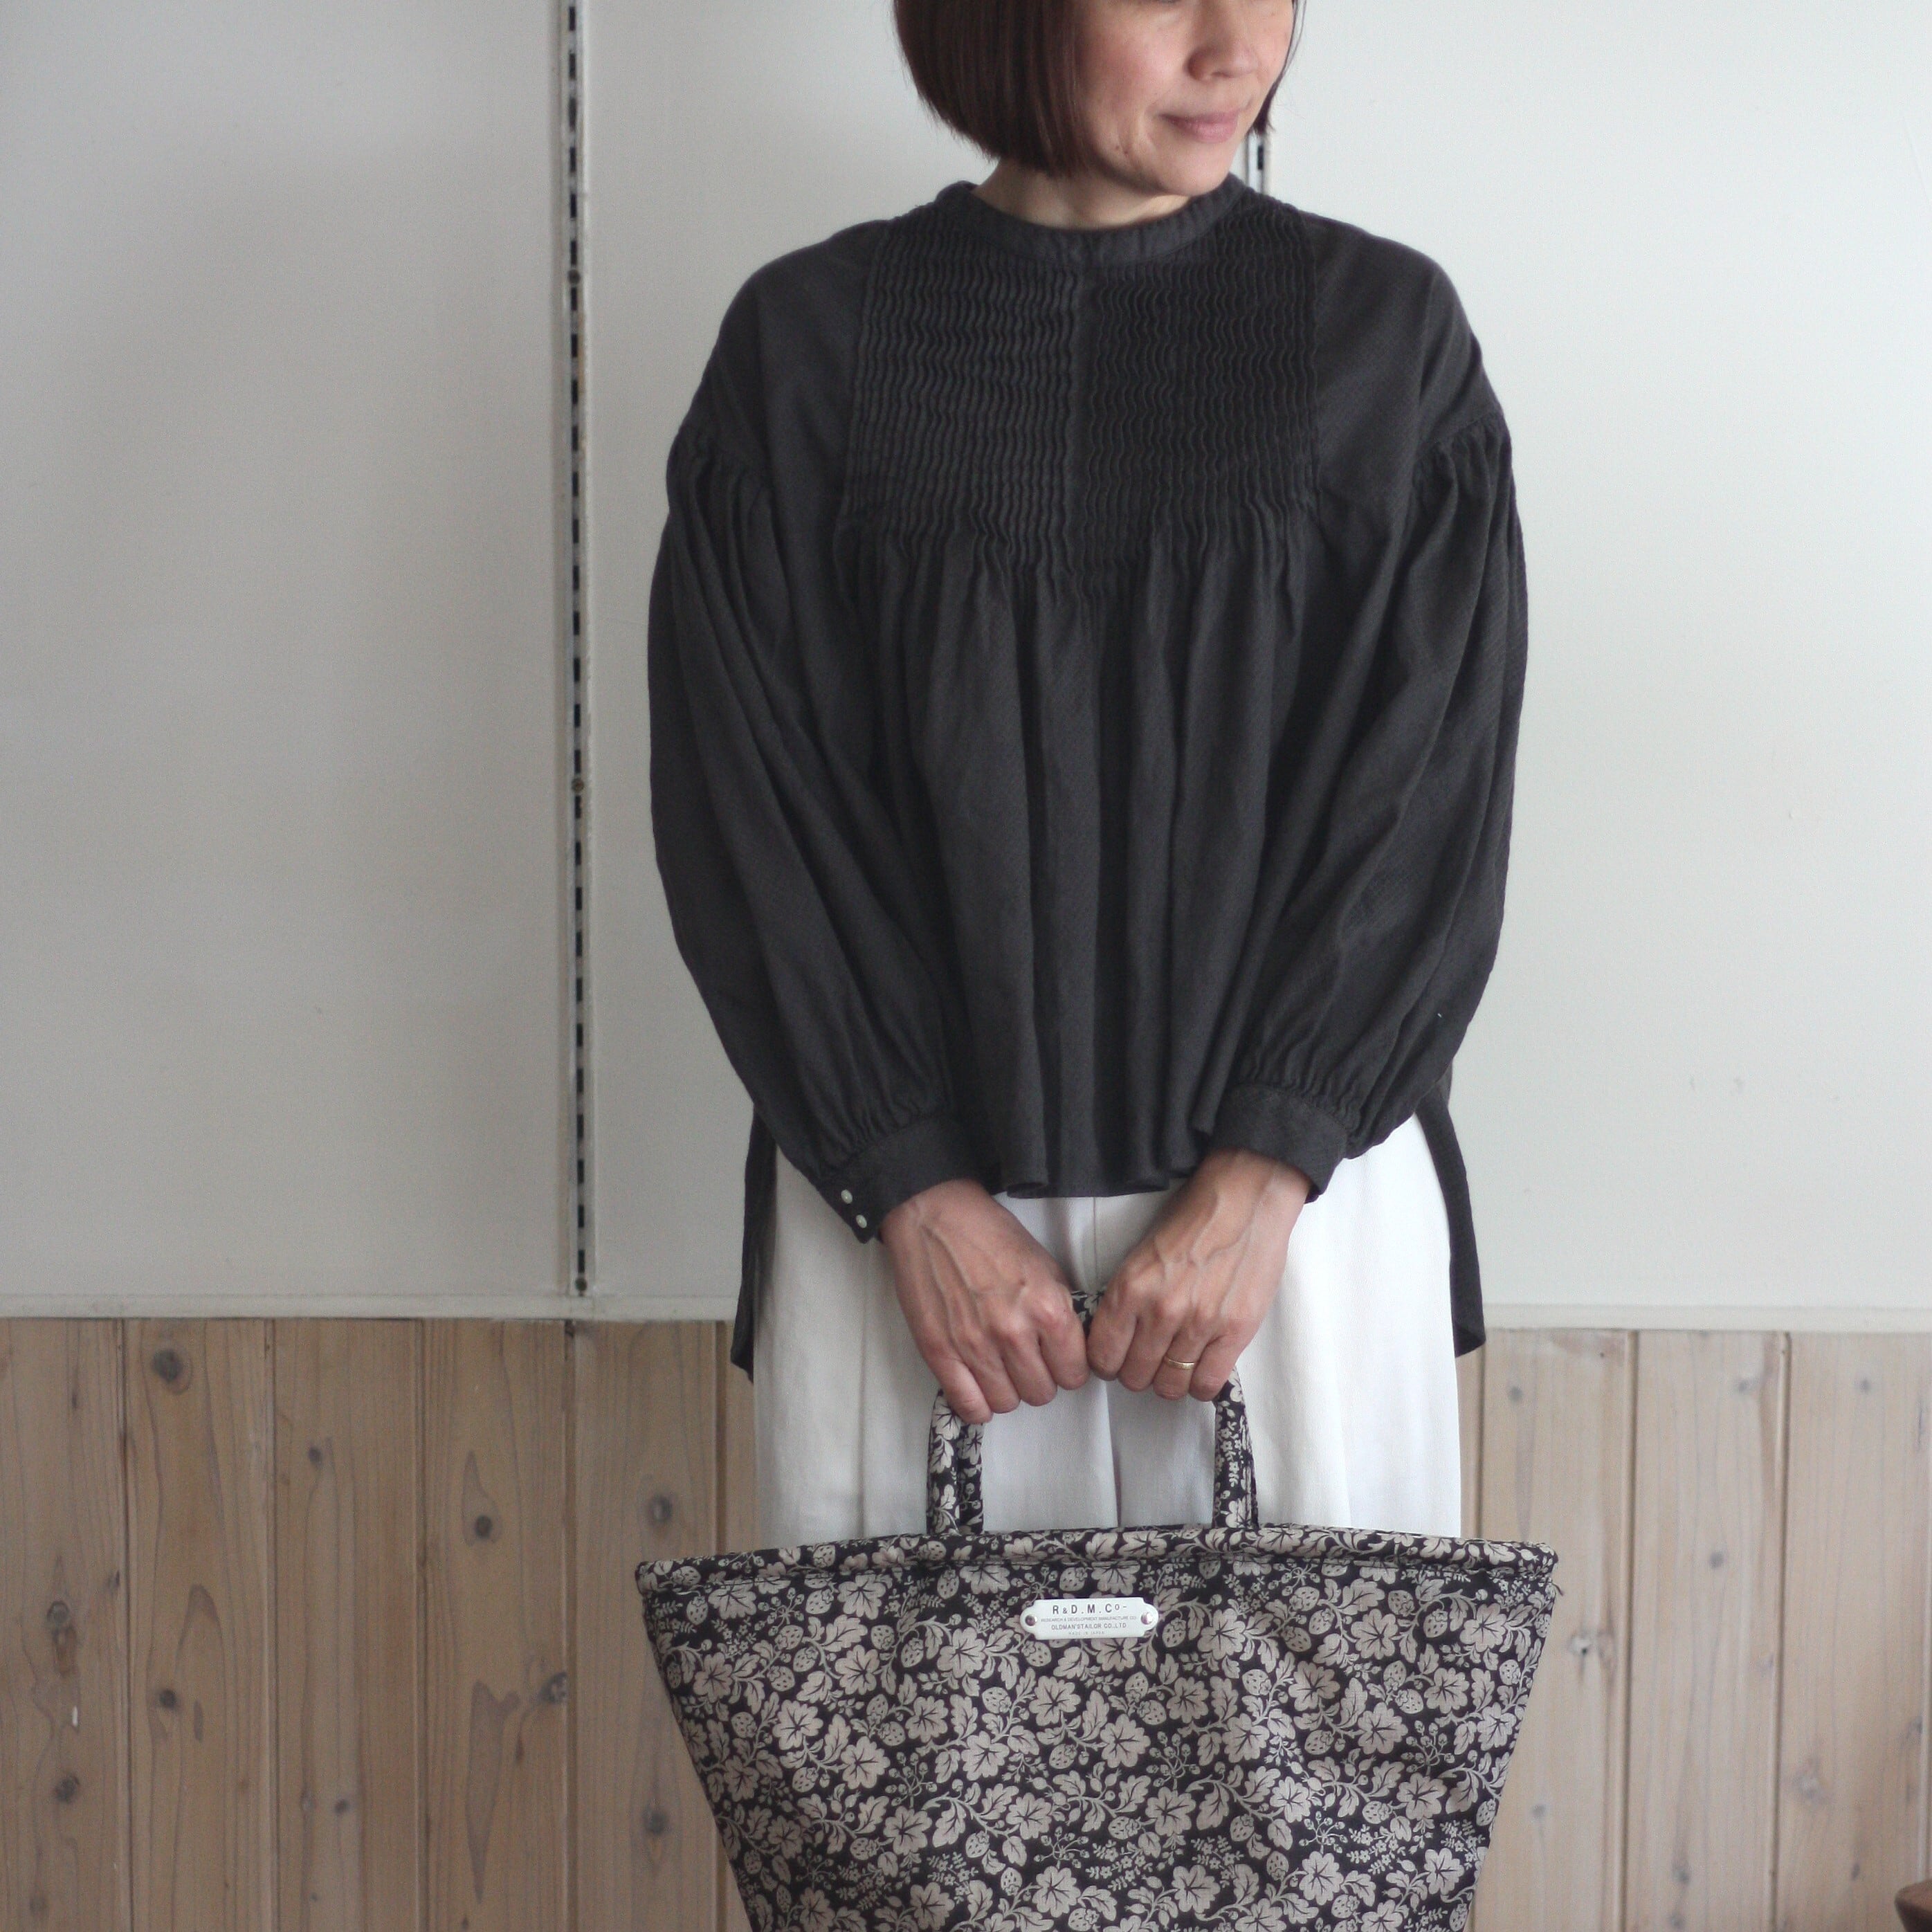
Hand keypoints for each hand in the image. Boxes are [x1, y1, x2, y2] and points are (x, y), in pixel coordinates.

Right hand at [879, 1179, 1090, 1425]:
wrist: (935, 1215)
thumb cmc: (989, 1234)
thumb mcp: (1045, 1265)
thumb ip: (1059, 1310)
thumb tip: (1070, 1348)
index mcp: (1047, 1308)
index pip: (1074, 1373)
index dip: (1068, 1366)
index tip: (1058, 1359)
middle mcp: (1013, 1332)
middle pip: (1041, 1393)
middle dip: (1040, 1378)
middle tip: (1028, 1360)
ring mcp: (974, 1345)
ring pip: (1008, 1403)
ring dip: (1008, 1389)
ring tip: (1002, 1367)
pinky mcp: (939, 1352)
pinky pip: (969, 1405)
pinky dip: (978, 1403)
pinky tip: (979, 1384)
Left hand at [1085, 1149, 1310, 1402]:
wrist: (1244, 1199)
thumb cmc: (1193, 1219)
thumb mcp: (1140, 1254)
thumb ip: (1127, 1297)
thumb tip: (1116, 1335)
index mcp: (1130, 1288)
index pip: (1102, 1355)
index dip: (1107, 1362)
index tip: (1117, 1357)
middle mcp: (1160, 1311)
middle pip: (1134, 1376)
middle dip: (1137, 1372)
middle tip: (1149, 1359)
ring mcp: (1198, 1324)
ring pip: (1169, 1385)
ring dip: (1169, 1380)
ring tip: (1176, 1363)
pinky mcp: (1234, 1331)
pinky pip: (1206, 1384)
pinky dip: (1199, 1385)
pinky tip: (1200, 1367)